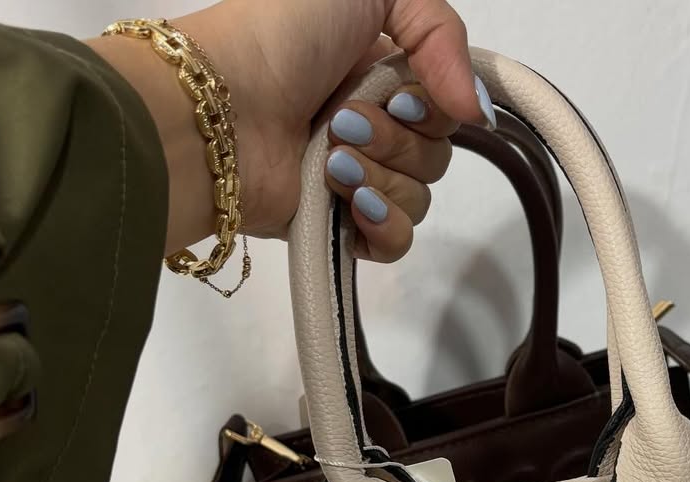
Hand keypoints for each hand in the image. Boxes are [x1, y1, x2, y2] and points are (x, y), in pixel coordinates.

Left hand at [92, 0, 487, 259]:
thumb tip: (475, 111)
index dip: (435, 104)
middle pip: (436, 154)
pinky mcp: (336, 228)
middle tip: (342, 122)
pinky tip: (354, 204)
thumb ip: (441, 31)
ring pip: (419, 197)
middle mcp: (370, 125)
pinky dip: (384, 225)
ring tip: (329, 160)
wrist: (214, 112)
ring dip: (382, 175)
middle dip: (398, 138)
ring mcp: (354, 179)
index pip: (443, 104)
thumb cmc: (277, 39)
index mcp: (377, 71)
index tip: (401, 94)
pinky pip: (396, 242)